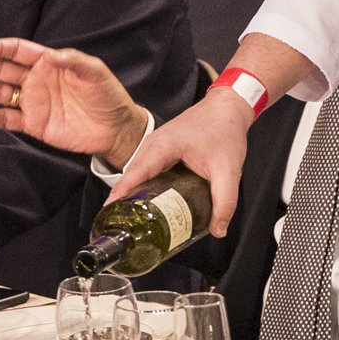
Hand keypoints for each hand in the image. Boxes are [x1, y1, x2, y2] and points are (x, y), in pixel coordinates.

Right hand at [0, 37, 147, 161]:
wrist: (116, 128)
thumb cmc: (107, 94)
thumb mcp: (95, 71)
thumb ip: (73, 60)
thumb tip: (51, 55)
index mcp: (47, 63)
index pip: (18, 51)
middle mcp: (35, 80)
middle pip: (2, 70)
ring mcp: (33, 102)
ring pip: (1, 94)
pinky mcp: (34, 125)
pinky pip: (10, 120)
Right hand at [111, 85, 253, 236]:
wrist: (227, 108)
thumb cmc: (225, 131)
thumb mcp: (229, 170)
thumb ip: (225, 201)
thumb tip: (218, 231)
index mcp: (163, 146)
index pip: (135, 173)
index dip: (121, 193)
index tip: (109, 211)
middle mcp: (153, 144)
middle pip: (132, 176)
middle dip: (124, 200)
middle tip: (123, 226)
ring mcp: (155, 146)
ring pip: (138, 174)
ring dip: (132, 194)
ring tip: (132, 220)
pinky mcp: (161, 151)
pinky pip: (146, 171)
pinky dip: (143, 186)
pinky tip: (148, 203)